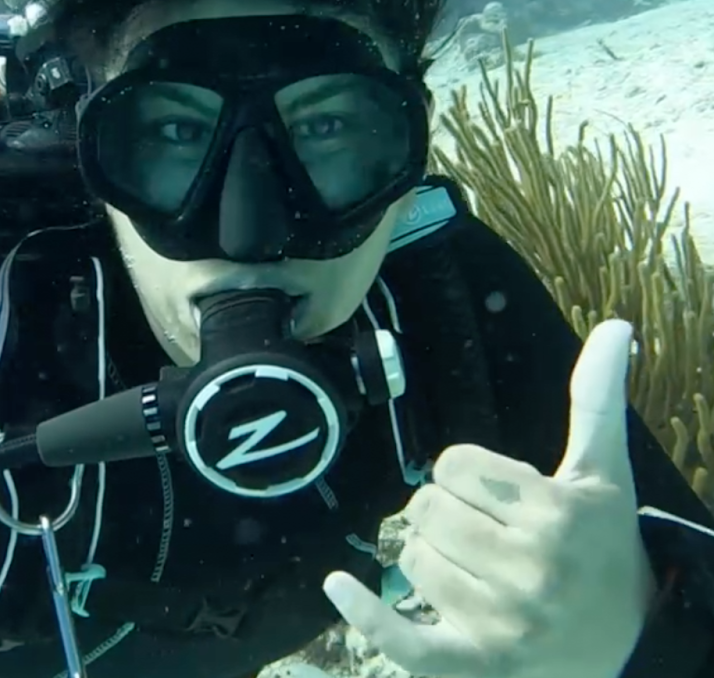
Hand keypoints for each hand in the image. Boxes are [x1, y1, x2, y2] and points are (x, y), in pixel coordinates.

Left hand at [322, 319, 655, 677]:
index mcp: (558, 515)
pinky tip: (338, 585)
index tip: (499, 496)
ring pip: (412, 560)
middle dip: (446, 515)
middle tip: (488, 537)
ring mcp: (502, 622)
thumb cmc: (603, 546)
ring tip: (477, 574)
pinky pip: (402, 637)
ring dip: (430, 561)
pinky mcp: (474, 664)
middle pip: (426, 509)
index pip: (454, 465)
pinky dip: (365, 613)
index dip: (467, 475)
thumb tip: (614, 326)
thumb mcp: (602, 475)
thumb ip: (597, 401)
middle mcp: (533, 570)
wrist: (631, 643)